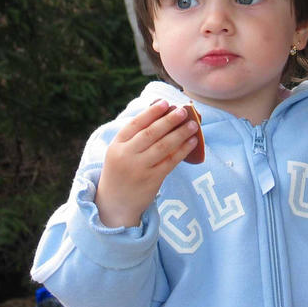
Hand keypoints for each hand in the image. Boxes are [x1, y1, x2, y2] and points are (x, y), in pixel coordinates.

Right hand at [95, 100, 199, 227]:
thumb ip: (134, 137)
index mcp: (116, 145)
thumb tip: (161, 115)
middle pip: (151, 133)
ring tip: (193, 125)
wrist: (114, 204)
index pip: (135, 124)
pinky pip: (170, 162)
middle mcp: (126, 156)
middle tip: (183, 111)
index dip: (151, 112)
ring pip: (163, 146)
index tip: (165, 103)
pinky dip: (183, 150)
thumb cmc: (120, 171)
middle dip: (169, 120)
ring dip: (180, 133)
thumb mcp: (119, 152)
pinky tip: (192, 142)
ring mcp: (139, 169)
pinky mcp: (152, 180)